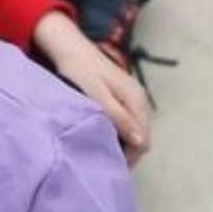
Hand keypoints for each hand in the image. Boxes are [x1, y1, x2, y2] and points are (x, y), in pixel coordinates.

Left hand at [33, 11, 151, 164]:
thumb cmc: (80, 71)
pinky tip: (103, 133)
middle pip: (141, 136)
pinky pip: (127, 120)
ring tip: (101, 149)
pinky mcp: (123, 95)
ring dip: (122, 142)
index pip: (143, 140)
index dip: (129, 157)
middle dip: (127, 151)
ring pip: (134, 130)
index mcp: (136, 99)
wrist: (69, 47)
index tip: (108, 165)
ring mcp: (133, 96)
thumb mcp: (97, 97)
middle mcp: (140, 98)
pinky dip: (118, 131)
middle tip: (103, 159)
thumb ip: (118, 117)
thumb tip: (140, 142)